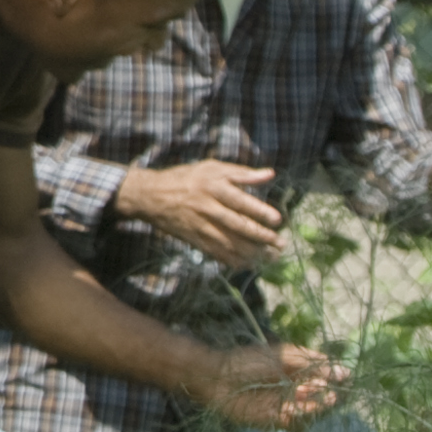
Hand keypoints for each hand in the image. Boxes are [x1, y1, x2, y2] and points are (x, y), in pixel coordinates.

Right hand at [121, 155, 286, 268]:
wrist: (151, 196)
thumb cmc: (186, 178)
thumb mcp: (212, 168)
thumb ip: (242, 173)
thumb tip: (270, 174)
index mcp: (214, 187)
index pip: (241, 201)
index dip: (260, 212)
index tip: (278, 220)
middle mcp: (208, 208)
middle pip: (238, 225)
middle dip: (262, 237)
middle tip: (280, 244)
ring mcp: (201, 226)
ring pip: (230, 243)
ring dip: (252, 253)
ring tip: (270, 257)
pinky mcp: (195, 240)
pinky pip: (217, 253)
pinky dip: (234, 261)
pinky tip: (249, 264)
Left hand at [195, 340, 350, 431]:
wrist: (217, 379)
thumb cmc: (247, 362)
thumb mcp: (285, 356)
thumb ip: (314, 364)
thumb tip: (346, 372)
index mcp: (300, 371)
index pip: (330, 379)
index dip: (337, 380)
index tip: (342, 379)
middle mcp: (297, 389)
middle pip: (326, 399)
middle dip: (325, 394)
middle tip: (313, 387)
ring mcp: (287, 407)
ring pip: (314, 414)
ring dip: (313, 406)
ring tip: (300, 393)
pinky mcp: (276, 422)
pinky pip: (298, 426)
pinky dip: (299, 418)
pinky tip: (289, 408)